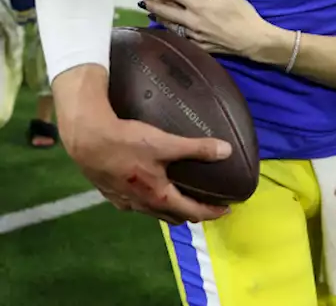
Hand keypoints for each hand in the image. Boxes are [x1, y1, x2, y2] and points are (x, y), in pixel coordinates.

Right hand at [56, 77, 231, 224]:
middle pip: (172, 216)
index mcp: (157, 196)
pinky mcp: (110, 194)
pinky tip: (151, 189)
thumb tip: (227, 151)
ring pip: (153, 212)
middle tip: (208, 205)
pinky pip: (136, 204)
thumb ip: (197, 149)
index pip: (191, 212)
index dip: (211, 212)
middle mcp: (141, 205)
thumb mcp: (166, 144)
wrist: (87, 140)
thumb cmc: (127, 143)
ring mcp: (123, 202)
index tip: (226, 211)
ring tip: (182, 198)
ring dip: (171, 209)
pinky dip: (151, 202)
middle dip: (192, 213)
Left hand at [141, 0, 277, 61]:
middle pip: (167, 11)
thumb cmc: (242, 12)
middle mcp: (190, 21)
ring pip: (171, 25)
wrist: (251, 39)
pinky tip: (168, 29)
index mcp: (197, 5)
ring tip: (151, 12)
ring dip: (160, 17)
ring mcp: (193, 35)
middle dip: (154, 3)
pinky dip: (171, 32)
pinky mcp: (199, 46)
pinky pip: (180, 38)